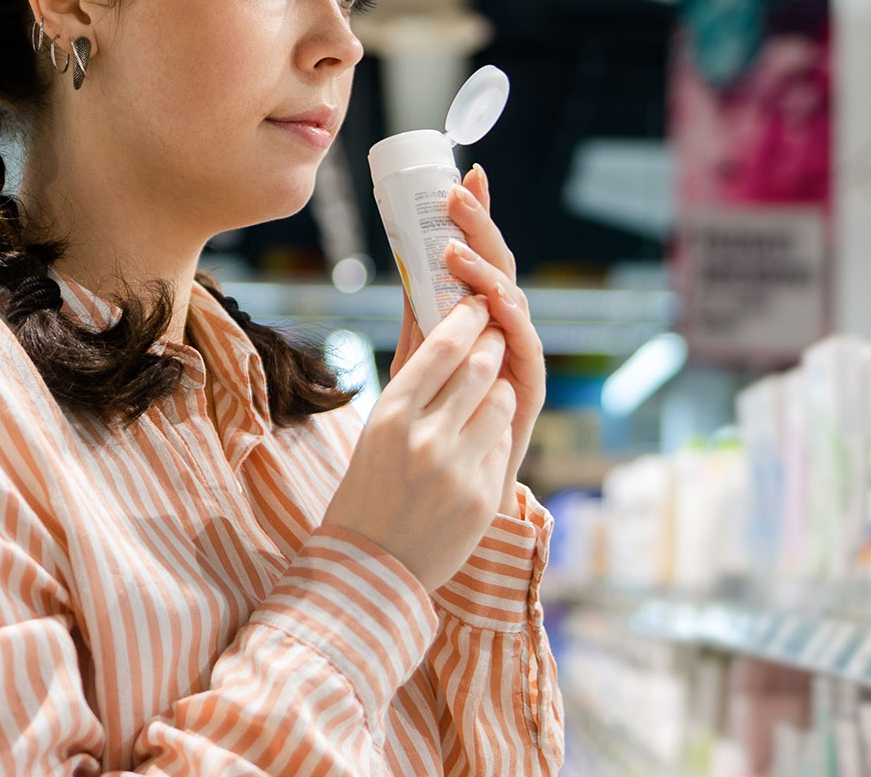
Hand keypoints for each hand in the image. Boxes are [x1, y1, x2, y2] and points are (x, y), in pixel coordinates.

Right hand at [325, 296, 515, 591]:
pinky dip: (494, 433)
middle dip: (491, 343)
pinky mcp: (482, 496)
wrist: (369, 567)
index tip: (476, 304)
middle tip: (492, 336)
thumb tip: (427, 316)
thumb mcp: (376, 429)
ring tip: (485, 391)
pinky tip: (476, 441)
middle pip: (480, 366)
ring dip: (499, 387)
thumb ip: (411, 377)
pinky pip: (503, 443)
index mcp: (390, 415)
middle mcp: (425, 438)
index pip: (444, 347)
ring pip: (502, 400)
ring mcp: (458, 469)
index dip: (468, 318)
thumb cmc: (367, 486)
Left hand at [392, 165, 544, 516]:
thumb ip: (420, 317)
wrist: (451, 487)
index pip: (476, 255)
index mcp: (477, 313)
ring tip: (456, 247)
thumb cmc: (436, 422)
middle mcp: (503, 326)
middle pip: (497, 266)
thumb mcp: (418, 361)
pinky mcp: (528, 387)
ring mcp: (518, 354)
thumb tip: (403, 263)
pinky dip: (510, 320)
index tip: (463, 175)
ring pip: (511, 299)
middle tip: (457, 194)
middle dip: (480, 227)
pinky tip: (494, 299)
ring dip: (486, 269)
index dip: (474, 217)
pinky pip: (524, 346)